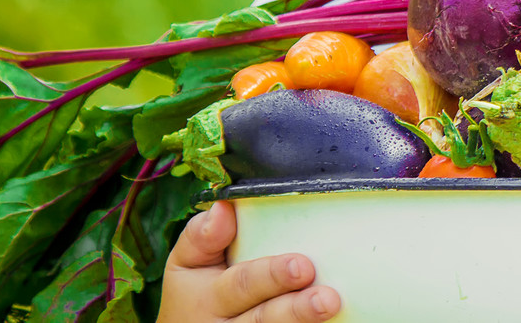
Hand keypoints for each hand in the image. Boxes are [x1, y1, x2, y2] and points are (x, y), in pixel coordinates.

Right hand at [157, 201, 340, 321]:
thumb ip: (202, 236)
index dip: (271, 275)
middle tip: (327, 297)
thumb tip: (223, 208)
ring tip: (330, 306)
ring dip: (304, 321)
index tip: (302, 265)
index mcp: (209, 297)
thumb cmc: (195, 290)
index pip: (242, 284)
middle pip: (265, 318)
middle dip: (296, 308)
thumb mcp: (187, 262)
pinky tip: (333, 322)